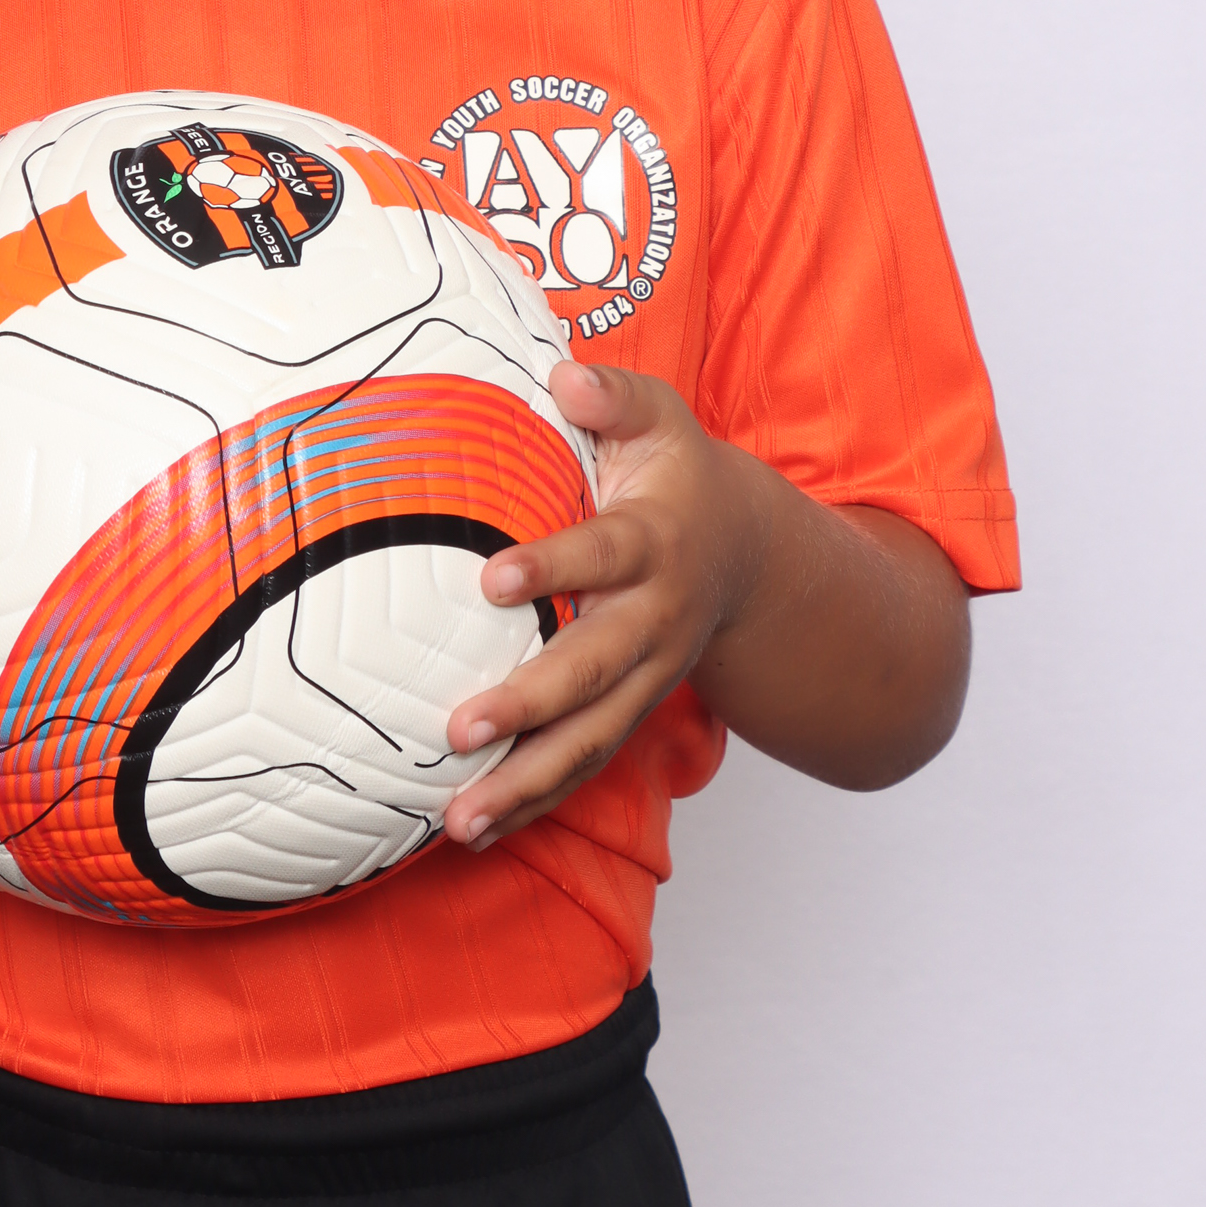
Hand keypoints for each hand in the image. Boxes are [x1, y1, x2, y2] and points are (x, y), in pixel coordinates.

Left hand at [441, 363, 768, 851]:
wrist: (746, 553)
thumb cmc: (678, 476)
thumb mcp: (661, 419)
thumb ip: (616, 397)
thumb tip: (567, 376)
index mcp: (657, 544)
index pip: (603, 555)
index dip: (553, 566)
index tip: (490, 577)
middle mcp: (655, 621)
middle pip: (594, 670)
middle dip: (530, 704)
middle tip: (459, 727)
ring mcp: (648, 678)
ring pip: (591, 740)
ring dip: (526, 782)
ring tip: (459, 818)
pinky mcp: (632, 711)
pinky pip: (586, 764)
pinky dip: (536, 802)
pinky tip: (478, 830)